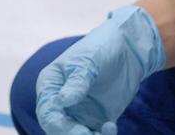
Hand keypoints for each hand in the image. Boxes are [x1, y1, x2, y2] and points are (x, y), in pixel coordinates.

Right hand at [36, 6, 165, 134]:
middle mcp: (60, 103)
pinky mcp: (95, 119)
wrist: (127, 48)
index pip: (47, 113)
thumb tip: (63, 101)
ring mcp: (78, 112)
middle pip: (59, 129)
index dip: (59, 127)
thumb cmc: (100, 47)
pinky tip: (111, 128)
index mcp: (50, 86)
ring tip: (107, 132)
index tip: (80, 131)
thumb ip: (77, 81)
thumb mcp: (88, 61)